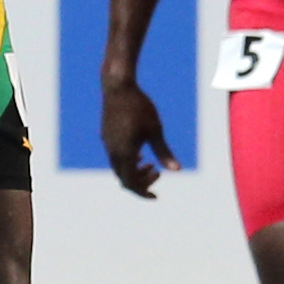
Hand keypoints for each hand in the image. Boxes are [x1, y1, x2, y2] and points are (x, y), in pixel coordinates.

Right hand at [101, 79, 180, 196]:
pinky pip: (115, 157)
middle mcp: (112, 151)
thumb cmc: (139, 107)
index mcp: (124, 153)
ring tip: (152, 165)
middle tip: (158, 174)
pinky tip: (139, 155)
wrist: (118, 87)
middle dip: (141, 182)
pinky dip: (127, 162)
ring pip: (119, 168)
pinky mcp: (106, 135)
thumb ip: (164, 152)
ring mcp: (107, 143)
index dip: (143, 192)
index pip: (131, 183)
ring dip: (134, 171)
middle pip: (123, 178)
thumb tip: (176, 170)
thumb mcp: (155, 130)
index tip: (156, 196)